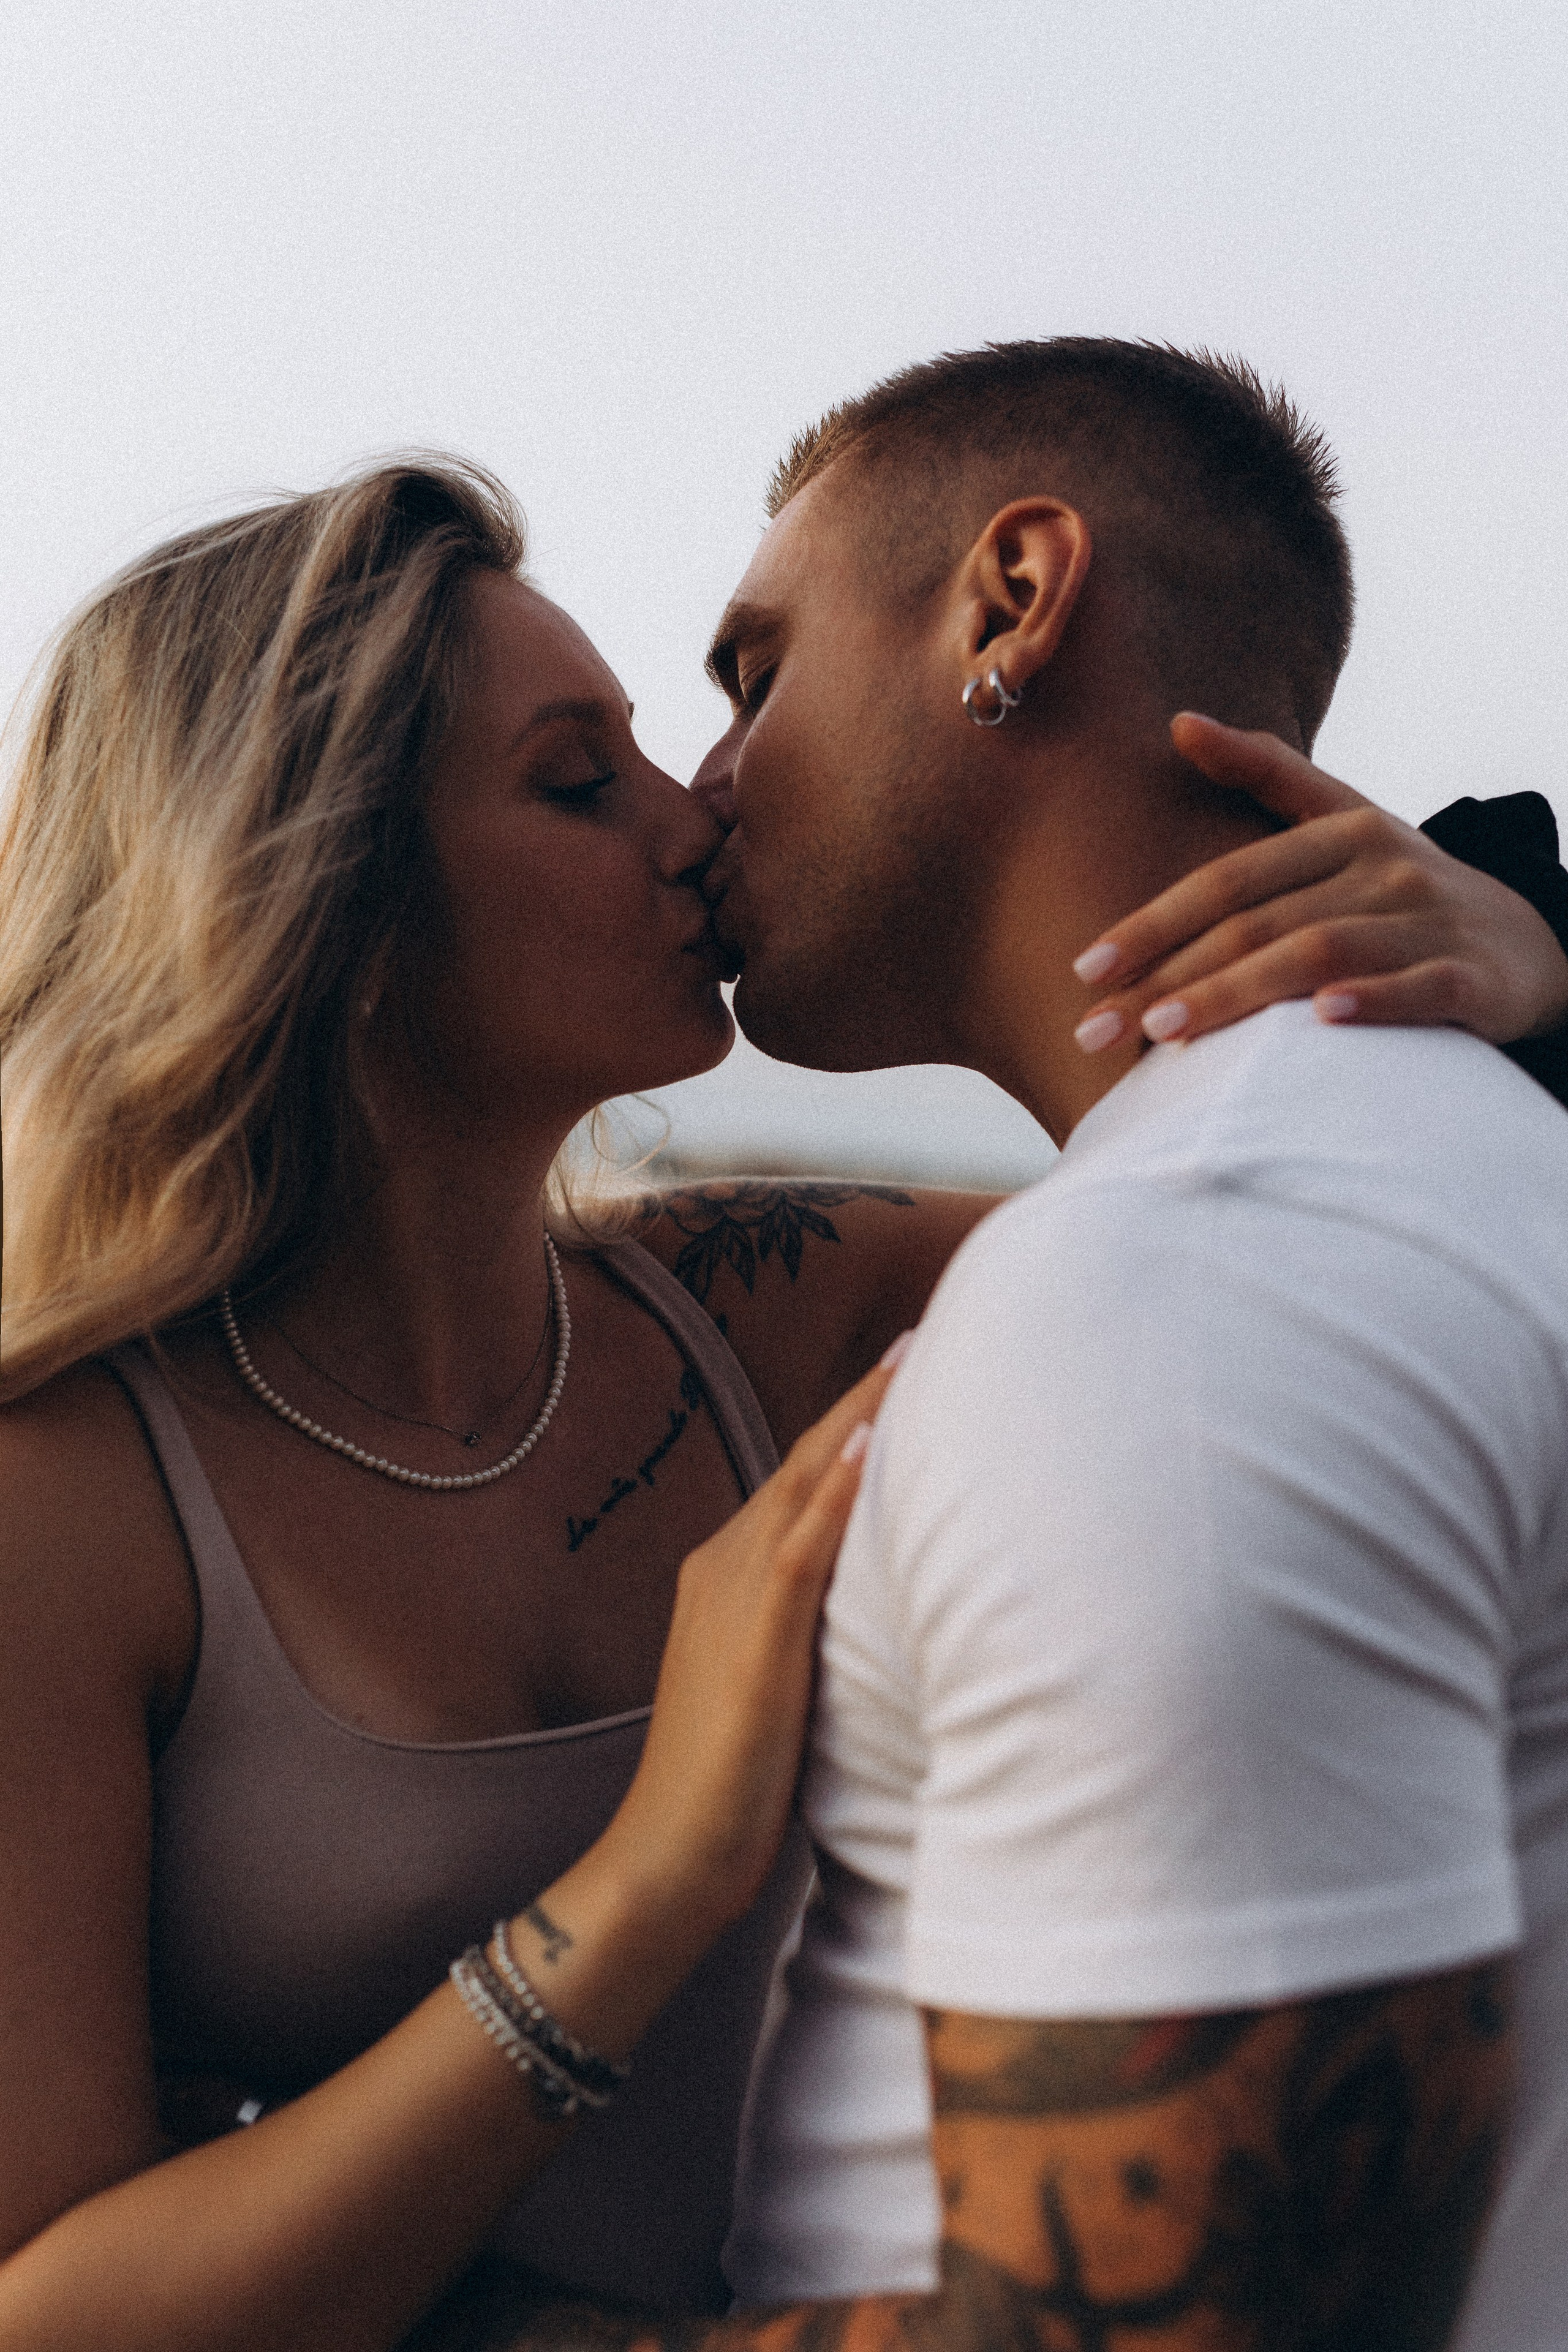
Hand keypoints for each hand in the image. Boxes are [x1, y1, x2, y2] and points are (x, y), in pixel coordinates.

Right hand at [593, 1353, 899, 1961]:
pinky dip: (836, 1492)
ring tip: (912, 1361)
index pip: (804, 1480)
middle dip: (866, 1398)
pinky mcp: (755, 1642)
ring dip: (859, 1421)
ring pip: (804, 1487)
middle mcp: (723, 1568)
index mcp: (728, 1575)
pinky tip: (872, 1446)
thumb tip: (878, 1612)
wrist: (668, 1860)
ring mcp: (733, 1599)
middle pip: (807, 1463)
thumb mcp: (777, 1689)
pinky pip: (801, 1550)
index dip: (856, 1421)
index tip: (908, 1366)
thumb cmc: (730, 1789)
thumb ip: (812, 1636)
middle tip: (925, 1334)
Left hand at [1072, 713, 1567, 1052]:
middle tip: (1097, 1025)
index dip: (1154, 922)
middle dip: (1171, 976)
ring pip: (1321, 953)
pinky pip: (1418, 989)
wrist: (1528, 944)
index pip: (1230, 880)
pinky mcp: (1473, 978)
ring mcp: (1431, 922)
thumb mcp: (1345, 819)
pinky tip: (1319, 1020)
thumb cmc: (1404, 890)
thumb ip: (1267, 773)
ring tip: (1165, 1031)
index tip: (1085, 970)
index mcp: (1344, 831)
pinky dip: (1370, 1001)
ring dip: (1239, 992)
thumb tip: (1180, 722)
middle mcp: (1385, 868)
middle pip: (1260, 922)